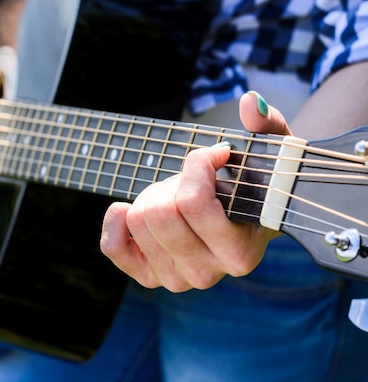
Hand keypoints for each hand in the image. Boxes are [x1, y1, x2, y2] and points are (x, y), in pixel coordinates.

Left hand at [100, 92, 291, 291]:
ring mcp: (175, 279)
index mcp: (240, 253)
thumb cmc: (252, 186)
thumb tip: (252, 103)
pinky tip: (134, 209)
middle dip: (171, 184)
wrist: (235, 220)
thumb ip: (268, 126)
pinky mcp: (147, 277)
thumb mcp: (270, 155)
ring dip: (152, 198)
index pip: (193, 203)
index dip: (197, 165)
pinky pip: (112, 246)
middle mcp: (206, 274)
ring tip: (175, 199)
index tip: (215, 155)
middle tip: (189, 184)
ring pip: (137, 221)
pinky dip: (117, 219)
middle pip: (160, 213)